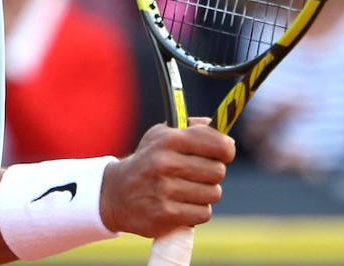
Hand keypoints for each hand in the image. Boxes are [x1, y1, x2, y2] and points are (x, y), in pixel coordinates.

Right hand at [98, 120, 235, 237]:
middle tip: (199, 174)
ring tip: (189, 189)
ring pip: (213, 193)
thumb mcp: (161, 136)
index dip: (227, 150)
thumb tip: (222, 131)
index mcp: (169, 140)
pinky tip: (183, 204)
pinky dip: (197, 211)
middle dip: (213, 173)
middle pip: (218, 171)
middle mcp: (165, 163)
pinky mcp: (166, 215)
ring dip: (206, 193)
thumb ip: (192, 128)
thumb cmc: (147, 161)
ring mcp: (165, 190)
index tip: (224, 154)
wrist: (116, 194)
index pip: (218, 144)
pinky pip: (203, 213)